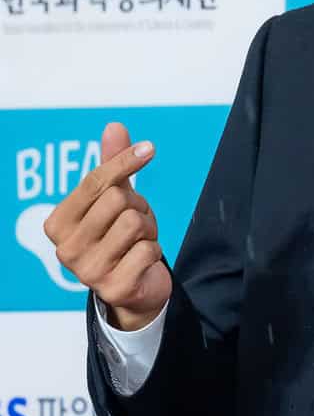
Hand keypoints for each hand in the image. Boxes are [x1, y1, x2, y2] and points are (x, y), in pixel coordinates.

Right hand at [43, 121, 171, 329]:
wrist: (135, 289)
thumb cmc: (120, 238)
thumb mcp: (115, 200)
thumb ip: (112, 166)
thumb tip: (114, 126)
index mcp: (57, 223)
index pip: (95, 181)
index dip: (125, 162)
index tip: (149, 149)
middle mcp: (65, 249)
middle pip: (118, 199)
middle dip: (138, 206)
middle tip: (135, 223)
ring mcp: (87, 272)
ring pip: (135, 223)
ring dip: (148, 229)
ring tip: (138, 242)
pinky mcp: (114, 289)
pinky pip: (149, 250)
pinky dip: (154, 251)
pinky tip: (142, 263)